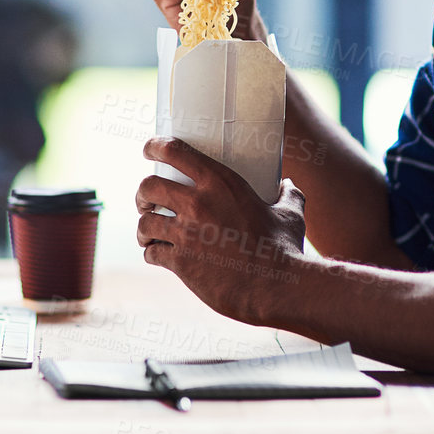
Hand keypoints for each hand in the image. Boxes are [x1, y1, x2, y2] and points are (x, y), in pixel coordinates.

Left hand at [134, 137, 306, 323]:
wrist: (277, 287)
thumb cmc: (285, 248)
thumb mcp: (290, 213)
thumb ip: (287, 195)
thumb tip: (287, 185)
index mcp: (222, 183)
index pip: (175, 151)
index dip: (154, 147)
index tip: (148, 150)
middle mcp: (198, 203)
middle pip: (149, 186)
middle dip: (142, 194)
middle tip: (147, 202)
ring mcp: (187, 233)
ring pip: (145, 222)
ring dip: (144, 229)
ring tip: (148, 235)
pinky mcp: (181, 262)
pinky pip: (152, 253)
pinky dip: (151, 254)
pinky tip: (157, 256)